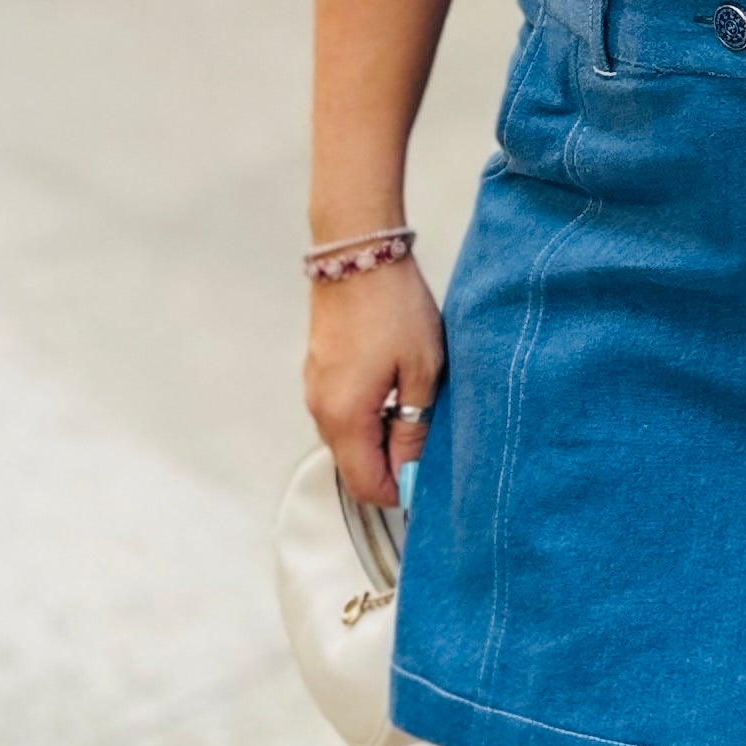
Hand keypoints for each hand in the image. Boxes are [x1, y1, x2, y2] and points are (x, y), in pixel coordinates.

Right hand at [304, 254, 444, 509]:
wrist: (358, 254)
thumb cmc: (394, 309)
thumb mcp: (422, 370)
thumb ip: (415, 427)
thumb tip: (411, 471)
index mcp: (345, 419)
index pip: (366, 486)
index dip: (399, 491)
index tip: (429, 476)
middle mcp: (321, 412)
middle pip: (354, 466)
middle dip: (391, 465)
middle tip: (429, 437)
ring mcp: (315, 391)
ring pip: (348, 440)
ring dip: (380, 438)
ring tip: (417, 407)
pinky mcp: (317, 372)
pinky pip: (342, 413)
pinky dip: (367, 416)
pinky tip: (395, 388)